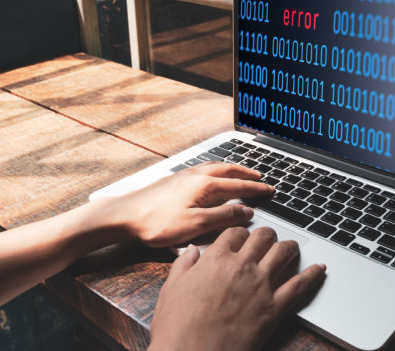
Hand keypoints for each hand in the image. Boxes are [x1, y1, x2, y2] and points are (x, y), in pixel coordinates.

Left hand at [81, 162, 273, 247]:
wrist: (123, 215)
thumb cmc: (156, 223)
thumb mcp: (195, 225)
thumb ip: (223, 218)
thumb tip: (245, 212)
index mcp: (204, 185)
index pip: (239, 186)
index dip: (256, 189)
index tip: (270, 191)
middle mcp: (195, 175)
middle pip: (228, 170)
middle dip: (246, 174)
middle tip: (260, 178)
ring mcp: (183, 176)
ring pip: (215, 168)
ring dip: (232, 171)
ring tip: (241, 175)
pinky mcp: (174, 180)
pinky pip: (203, 170)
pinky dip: (217, 172)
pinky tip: (212, 179)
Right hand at [148, 227, 326, 350]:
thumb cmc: (177, 329)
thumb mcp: (170, 291)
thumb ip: (182, 266)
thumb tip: (190, 252)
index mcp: (215, 259)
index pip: (235, 233)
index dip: (240, 234)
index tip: (242, 238)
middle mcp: (241, 267)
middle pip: (263, 237)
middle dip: (267, 235)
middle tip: (269, 239)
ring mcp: (261, 286)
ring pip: (284, 253)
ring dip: (289, 247)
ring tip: (292, 248)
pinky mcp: (275, 308)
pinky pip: (300, 285)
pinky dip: (313, 275)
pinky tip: (320, 269)